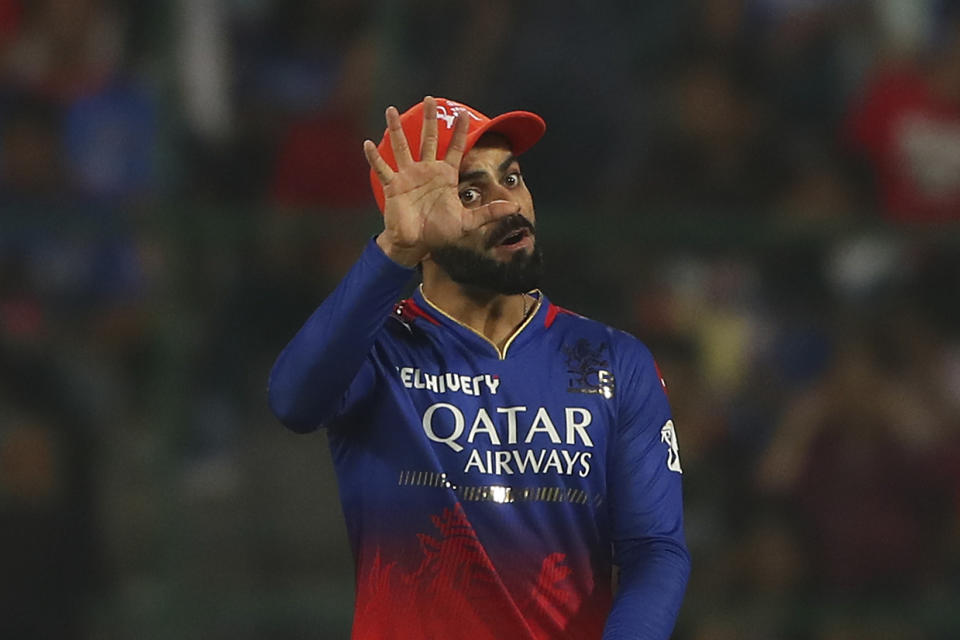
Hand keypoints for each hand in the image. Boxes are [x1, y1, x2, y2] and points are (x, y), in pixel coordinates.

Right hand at [364, 96, 519, 265]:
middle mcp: (426, 171)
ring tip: (390, 110)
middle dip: (429, 119)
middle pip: (429, 139)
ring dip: (396, 129)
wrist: (417, 243)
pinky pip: (382, 168)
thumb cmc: (440, 232)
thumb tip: (514, 206)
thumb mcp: (468, 222)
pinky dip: (374, 157)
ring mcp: (408, 176)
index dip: (459, 131)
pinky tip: (368, 143)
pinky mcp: (394, 186)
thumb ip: (489, 213)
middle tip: (430, 99)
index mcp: (445, 176)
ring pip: (402, 147)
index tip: (463, 113)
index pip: (454, 148)